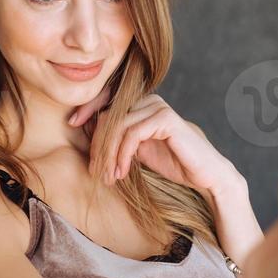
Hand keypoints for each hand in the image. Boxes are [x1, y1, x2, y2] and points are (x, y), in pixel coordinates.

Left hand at [68, 85, 238, 193]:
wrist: (205, 174)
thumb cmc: (174, 163)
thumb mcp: (138, 149)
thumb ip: (120, 138)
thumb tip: (88, 130)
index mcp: (143, 104)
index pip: (108, 101)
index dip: (88, 109)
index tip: (73, 124)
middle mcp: (150, 100)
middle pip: (109, 116)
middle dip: (99, 146)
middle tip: (97, 172)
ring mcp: (158, 108)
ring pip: (118, 126)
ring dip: (109, 155)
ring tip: (109, 177)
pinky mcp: (165, 119)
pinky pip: (132, 134)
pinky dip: (123, 155)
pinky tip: (122, 172)